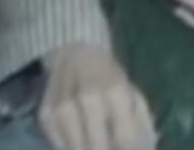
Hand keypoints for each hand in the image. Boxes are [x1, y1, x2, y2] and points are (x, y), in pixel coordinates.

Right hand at [39, 43, 157, 149]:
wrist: (75, 54)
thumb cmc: (109, 78)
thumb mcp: (132, 93)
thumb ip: (141, 122)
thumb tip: (148, 147)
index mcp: (115, 92)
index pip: (125, 138)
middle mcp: (87, 99)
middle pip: (99, 147)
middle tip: (112, 146)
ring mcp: (63, 108)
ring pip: (77, 148)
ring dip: (88, 148)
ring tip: (97, 142)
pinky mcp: (45, 115)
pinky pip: (59, 145)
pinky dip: (70, 146)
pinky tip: (79, 137)